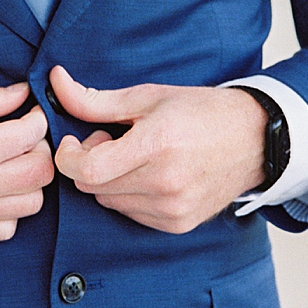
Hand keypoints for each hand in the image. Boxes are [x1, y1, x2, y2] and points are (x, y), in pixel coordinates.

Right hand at [0, 82, 53, 241]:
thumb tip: (23, 94)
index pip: (31, 136)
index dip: (39, 117)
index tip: (33, 109)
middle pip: (40, 173)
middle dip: (42, 148)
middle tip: (26, 134)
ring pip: (32, 204)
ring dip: (31, 180)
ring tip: (14, 160)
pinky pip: (8, 228)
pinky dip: (12, 209)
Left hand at [49, 65, 266, 234]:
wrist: (253, 140)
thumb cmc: (200, 111)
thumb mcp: (147, 97)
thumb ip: (94, 100)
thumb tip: (54, 83)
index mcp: (156, 145)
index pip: (87, 169)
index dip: (68, 156)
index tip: (73, 140)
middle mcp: (164, 183)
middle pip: (92, 187)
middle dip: (89, 163)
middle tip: (110, 141)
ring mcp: (172, 209)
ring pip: (109, 202)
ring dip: (108, 181)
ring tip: (134, 157)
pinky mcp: (177, 224)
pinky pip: (130, 214)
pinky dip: (128, 196)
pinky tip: (149, 175)